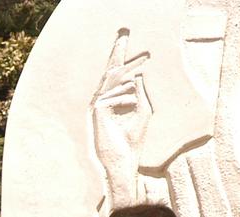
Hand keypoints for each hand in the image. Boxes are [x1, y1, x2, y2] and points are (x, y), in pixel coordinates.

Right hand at [90, 31, 151, 197]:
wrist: (123, 160)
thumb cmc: (133, 140)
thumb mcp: (142, 111)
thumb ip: (139, 93)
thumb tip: (135, 75)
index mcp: (114, 101)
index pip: (118, 78)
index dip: (129, 64)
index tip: (144, 55)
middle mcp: (103, 101)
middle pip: (110, 72)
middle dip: (118, 53)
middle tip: (125, 33)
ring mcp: (97, 106)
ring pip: (112, 81)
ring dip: (127, 76)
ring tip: (138, 83)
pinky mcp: (96, 112)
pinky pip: (111, 95)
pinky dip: (124, 98)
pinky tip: (132, 103)